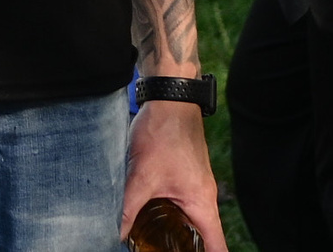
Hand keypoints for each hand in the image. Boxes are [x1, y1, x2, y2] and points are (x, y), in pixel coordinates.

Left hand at [122, 99, 225, 251]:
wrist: (170, 97)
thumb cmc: (165, 133)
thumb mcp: (142, 176)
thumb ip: (128, 210)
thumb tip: (116, 235)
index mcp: (202, 202)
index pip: (216, 245)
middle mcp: (204, 196)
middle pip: (204, 237)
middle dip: (190, 249)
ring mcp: (196, 184)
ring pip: (193, 220)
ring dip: (180, 234)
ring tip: (159, 245)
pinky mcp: (186, 174)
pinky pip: (185, 204)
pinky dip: (174, 216)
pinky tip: (153, 219)